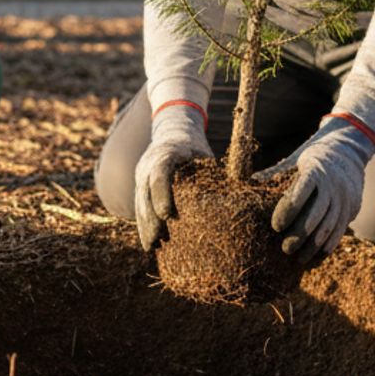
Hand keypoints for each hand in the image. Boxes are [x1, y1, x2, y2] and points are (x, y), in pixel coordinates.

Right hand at [134, 110, 210, 250]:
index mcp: (167, 152)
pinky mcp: (139, 184)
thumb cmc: (195, 147)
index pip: (160, 172)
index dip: (161, 194)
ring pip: (139, 201)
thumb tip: (236, 196)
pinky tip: (149, 242)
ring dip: (145, 224)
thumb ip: (212, 174)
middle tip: (156, 240)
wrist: (173, 129)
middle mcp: (149, 163)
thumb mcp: (204, 154)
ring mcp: (141, 173)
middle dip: (149, 217)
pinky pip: (138, 205)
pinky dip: (143, 223)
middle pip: (145, 191)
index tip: (166, 215)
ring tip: (152, 246)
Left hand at [258, 118, 373, 263]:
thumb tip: (252, 181)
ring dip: (313, 246)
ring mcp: (343, 198)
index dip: (288, 211)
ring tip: (298, 259)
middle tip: (284, 249)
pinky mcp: (351, 208)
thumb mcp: (296, 159)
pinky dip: (328, 246)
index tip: (275, 227)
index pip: (302, 192)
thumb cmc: (313, 158)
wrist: (348, 153)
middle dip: (299, 235)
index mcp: (315, 170)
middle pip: (316, 214)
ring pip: (329, 226)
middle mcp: (332, 185)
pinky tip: (316, 257)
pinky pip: (340, 231)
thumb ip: (277, 171)